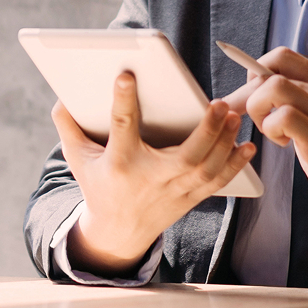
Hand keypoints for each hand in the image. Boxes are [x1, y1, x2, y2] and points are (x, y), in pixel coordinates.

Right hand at [52, 72, 255, 275]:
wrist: (118, 231)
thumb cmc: (98, 184)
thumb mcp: (78, 158)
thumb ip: (68, 127)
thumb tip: (61, 98)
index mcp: (119, 163)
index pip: (121, 128)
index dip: (123, 101)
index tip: (127, 75)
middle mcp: (150, 178)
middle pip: (184, 156)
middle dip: (205, 130)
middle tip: (218, 103)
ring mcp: (174, 191)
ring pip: (206, 169)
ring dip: (224, 142)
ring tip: (233, 115)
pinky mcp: (190, 198)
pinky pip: (217, 182)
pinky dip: (234, 164)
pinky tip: (246, 145)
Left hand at [227, 47, 307, 261]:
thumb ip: (294, 99)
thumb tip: (250, 88)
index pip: (282, 55)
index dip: (257, 72)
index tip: (253, 95)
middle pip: (270, 72)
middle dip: (246, 96)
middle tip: (246, 117)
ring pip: (273, 88)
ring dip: (258, 110)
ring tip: (271, 131)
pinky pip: (282, 116)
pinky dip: (271, 129)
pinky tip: (283, 143)